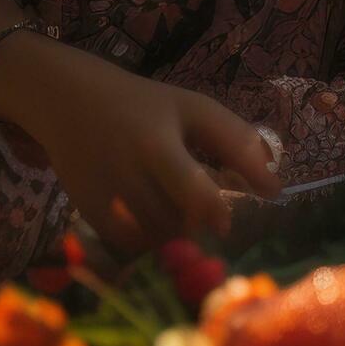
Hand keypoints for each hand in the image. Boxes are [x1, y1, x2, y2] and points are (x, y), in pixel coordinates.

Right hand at [24, 58, 279, 255]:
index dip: (214, 211)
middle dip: (198, 221)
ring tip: (180, 204)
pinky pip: (128, 242)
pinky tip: (155, 214)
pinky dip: (149, 237)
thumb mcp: (194, 109)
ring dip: (176, 230)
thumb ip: (234, 142)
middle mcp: (126, 172)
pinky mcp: (86, 211)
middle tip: (209, 210)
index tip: (228, 221)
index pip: (190, 187)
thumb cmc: (146, 106)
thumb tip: (273, 187)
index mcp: (157, 141)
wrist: (71, 102)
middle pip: (173, 221)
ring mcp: (102, 195)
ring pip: (153, 236)